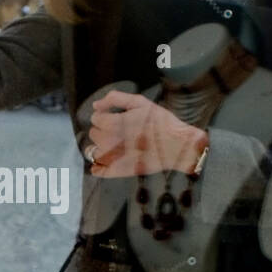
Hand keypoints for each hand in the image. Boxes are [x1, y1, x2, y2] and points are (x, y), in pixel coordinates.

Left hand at [87, 90, 206, 177]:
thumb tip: (95, 105)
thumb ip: (115, 99)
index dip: (104, 117)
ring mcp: (113, 158)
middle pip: (94, 134)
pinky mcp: (118, 171)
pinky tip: (107, 162)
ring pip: (93, 152)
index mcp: (113, 123)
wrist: (178, 146)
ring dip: (101, 148)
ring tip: (115, 147)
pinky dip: (98, 168)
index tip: (115, 118)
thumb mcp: (140, 102)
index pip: (96, 119)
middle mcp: (109, 141)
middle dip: (103, 131)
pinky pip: (98, 171)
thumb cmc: (161, 122)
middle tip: (119, 132)